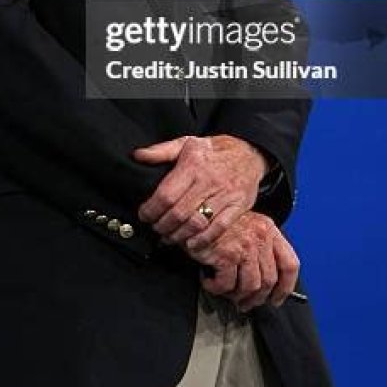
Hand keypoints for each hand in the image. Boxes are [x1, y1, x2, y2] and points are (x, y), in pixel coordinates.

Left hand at [134, 135, 267, 245]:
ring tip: (169, 237)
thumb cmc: (214, 150)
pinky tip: (191, 244)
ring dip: (178, 236)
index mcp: (193, 164)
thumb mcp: (186, 142)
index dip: (151, 210)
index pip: (166, 194)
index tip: (144, 215)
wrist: (248, 152)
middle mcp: (209, 180)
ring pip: (197, 224)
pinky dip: (202, 240)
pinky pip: (218, 229)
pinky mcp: (238, 206)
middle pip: (179, 213)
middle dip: (162, 226)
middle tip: (155, 228)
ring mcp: (225, 195)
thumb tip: (138, 156)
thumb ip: (161, 150)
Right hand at [187, 211, 299, 310]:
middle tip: (244, 303)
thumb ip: (259, 248)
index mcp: (269, 229)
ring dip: (237, 296)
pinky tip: (209, 281)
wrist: (193, 212)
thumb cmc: (217, 221)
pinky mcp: (227, 254)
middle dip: (256, 298)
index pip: (290, 264)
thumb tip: (267, 284)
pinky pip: (227, 285)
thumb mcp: (245, 227)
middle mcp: (260, 236)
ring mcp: (245, 246)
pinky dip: (216, 288)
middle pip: (269, 281)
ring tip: (225, 292)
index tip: (276, 299)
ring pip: (250, 287)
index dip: (285, 287)